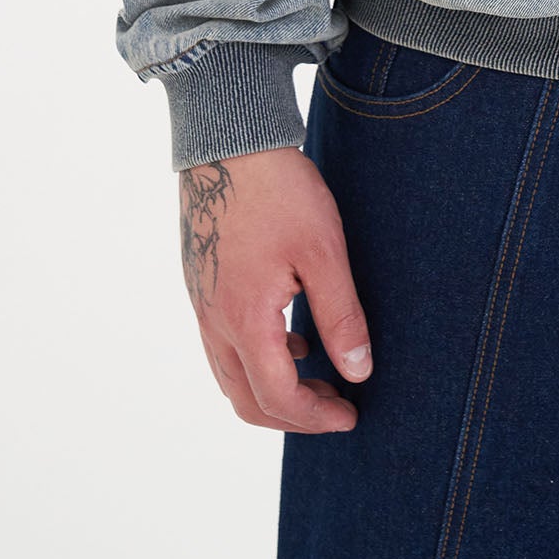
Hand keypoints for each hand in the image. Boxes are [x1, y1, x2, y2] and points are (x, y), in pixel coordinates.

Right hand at [177, 147, 372, 431]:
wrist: (228, 140)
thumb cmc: (279, 190)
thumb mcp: (323, 251)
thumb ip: (340, 316)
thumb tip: (359, 372)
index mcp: (245, 320)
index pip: (277, 398)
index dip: (315, 418)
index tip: (350, 416)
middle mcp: (214, 322)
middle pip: (245, 400)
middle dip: (292, 416)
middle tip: (335, 406)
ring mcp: (201, 304)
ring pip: (229, 377)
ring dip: (271, 389)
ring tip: (318, 374)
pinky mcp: (200, 285)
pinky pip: (222, 346)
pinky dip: (255, 360)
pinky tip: (291, 336)